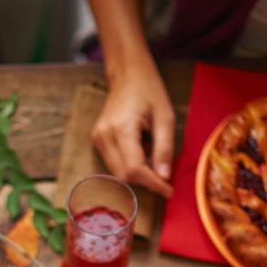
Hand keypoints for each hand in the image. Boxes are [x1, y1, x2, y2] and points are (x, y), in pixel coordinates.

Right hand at [92, 60, 174, 197]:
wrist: (128, 76)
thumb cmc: (149, 92)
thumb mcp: (166, 118)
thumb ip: (165, 149)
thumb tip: (164, 177)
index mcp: (122, 128)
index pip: (134, 169)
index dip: (152, 183)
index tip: (169, 190)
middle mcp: (104, 136)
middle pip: (125, 175)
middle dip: (147, 179)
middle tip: (164, 169)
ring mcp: (98, 139)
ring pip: (118, 173)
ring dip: (139, 171)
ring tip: (151, 150)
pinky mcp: (98, 140)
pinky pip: (115, 164)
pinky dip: (130, 164)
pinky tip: (141, 148)